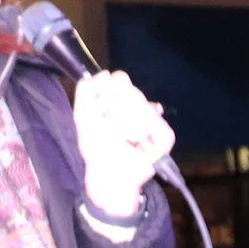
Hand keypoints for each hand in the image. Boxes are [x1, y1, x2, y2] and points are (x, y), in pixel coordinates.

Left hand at [72, 70, 172, 216]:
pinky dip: (144, 134)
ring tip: (124, 137)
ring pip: (144, 108)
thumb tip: (107, 74)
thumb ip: (87, 90)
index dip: (109, 91)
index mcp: (120, 99)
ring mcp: (153, 121)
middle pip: (132, 92)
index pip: (120, 80)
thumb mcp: (83, 115)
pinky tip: (138, 142)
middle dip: (116, 110)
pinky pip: (157, 125)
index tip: (101, 107)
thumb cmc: (96, 146)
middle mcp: (139, 106)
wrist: (109, 173)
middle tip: (110, 126)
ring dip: (127, 124)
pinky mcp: (165, 137)